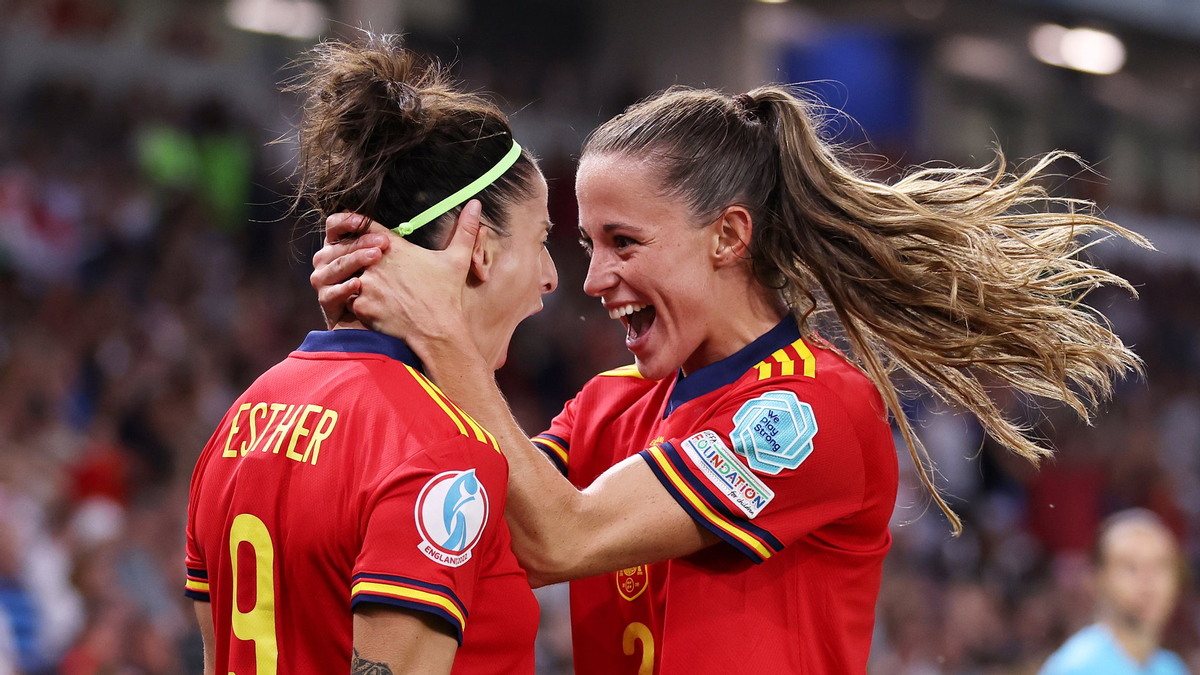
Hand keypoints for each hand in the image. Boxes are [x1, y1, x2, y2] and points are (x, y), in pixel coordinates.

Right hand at [311, 213, 391, 328]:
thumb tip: (389, 228)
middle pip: (339, 246)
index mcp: (335, 246)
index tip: (364, 221)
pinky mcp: (325, 300)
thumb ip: (377, 242)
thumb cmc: (377, 285)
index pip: (334, 226)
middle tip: (384, 242)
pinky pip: (332, 292)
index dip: (346, 221)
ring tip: (375, 257)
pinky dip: (345, 287)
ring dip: (356, 260)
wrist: (369, 319)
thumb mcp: (377, 261)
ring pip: (337, 266)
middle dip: (362, 242)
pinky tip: (358, 284)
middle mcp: (324, 260)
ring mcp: (322, 280)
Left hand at [330, 202, 482, 354]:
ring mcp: (366, 284)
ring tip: (373, 289)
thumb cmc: (446, 296)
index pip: (363, 225)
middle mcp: (375, 262)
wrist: (437, 332)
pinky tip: (373, 306)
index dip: (360, 229)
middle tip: (370, 271)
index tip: (363, 236)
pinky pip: (349, 298)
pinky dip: (357, 301)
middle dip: (358, 259)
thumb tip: (476, 204)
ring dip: (356, 280)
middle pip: (352, 252)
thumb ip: (464, 230)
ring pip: (349, 275)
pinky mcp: (360, 305)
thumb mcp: (457, 260)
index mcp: (394, 247)